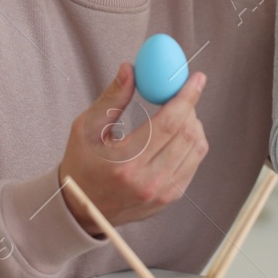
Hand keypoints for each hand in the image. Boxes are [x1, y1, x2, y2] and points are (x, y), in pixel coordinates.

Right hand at [58, 63, 210, 233]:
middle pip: (187, 134)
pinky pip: (193, 163)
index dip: (186, 97)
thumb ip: (112, 97)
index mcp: (126, 163)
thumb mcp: (87, 128)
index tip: (196, 78)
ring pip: (196, 149)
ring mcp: (162, 193)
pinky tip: (178, 133)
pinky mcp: (170, 198)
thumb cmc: (82, 163)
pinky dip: (192, 142)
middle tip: (183, 92)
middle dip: (190, 107)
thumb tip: (130, 69)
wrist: (81, 208)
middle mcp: (148, 181)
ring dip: (193, 124)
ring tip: (178, 113)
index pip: (169, 123)